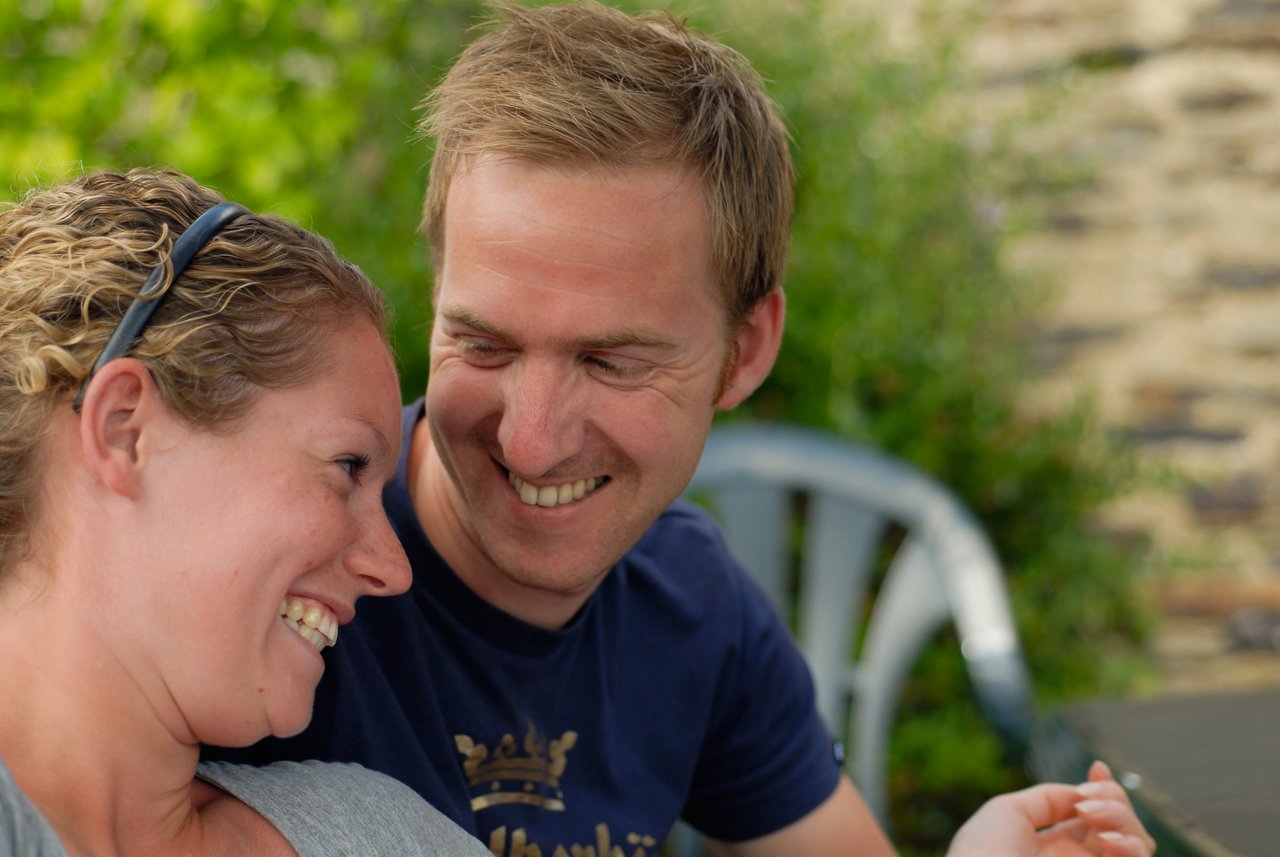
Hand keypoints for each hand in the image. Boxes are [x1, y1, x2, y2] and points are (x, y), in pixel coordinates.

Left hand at [946, 761, 1155, 856]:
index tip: (1097, 768)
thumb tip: (1082, 794)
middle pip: (1123, 827)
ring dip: (1123, 820)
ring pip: (1139, 845)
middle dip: (1115, 801)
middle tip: (1088, 801)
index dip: (1105, 790)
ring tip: (1092, 815)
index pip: (1094, 817)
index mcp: (1055, 849)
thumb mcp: (1006, 813)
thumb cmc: (982, 855)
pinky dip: (1131, 848)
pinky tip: (1107, 841)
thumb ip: (1047, 798)